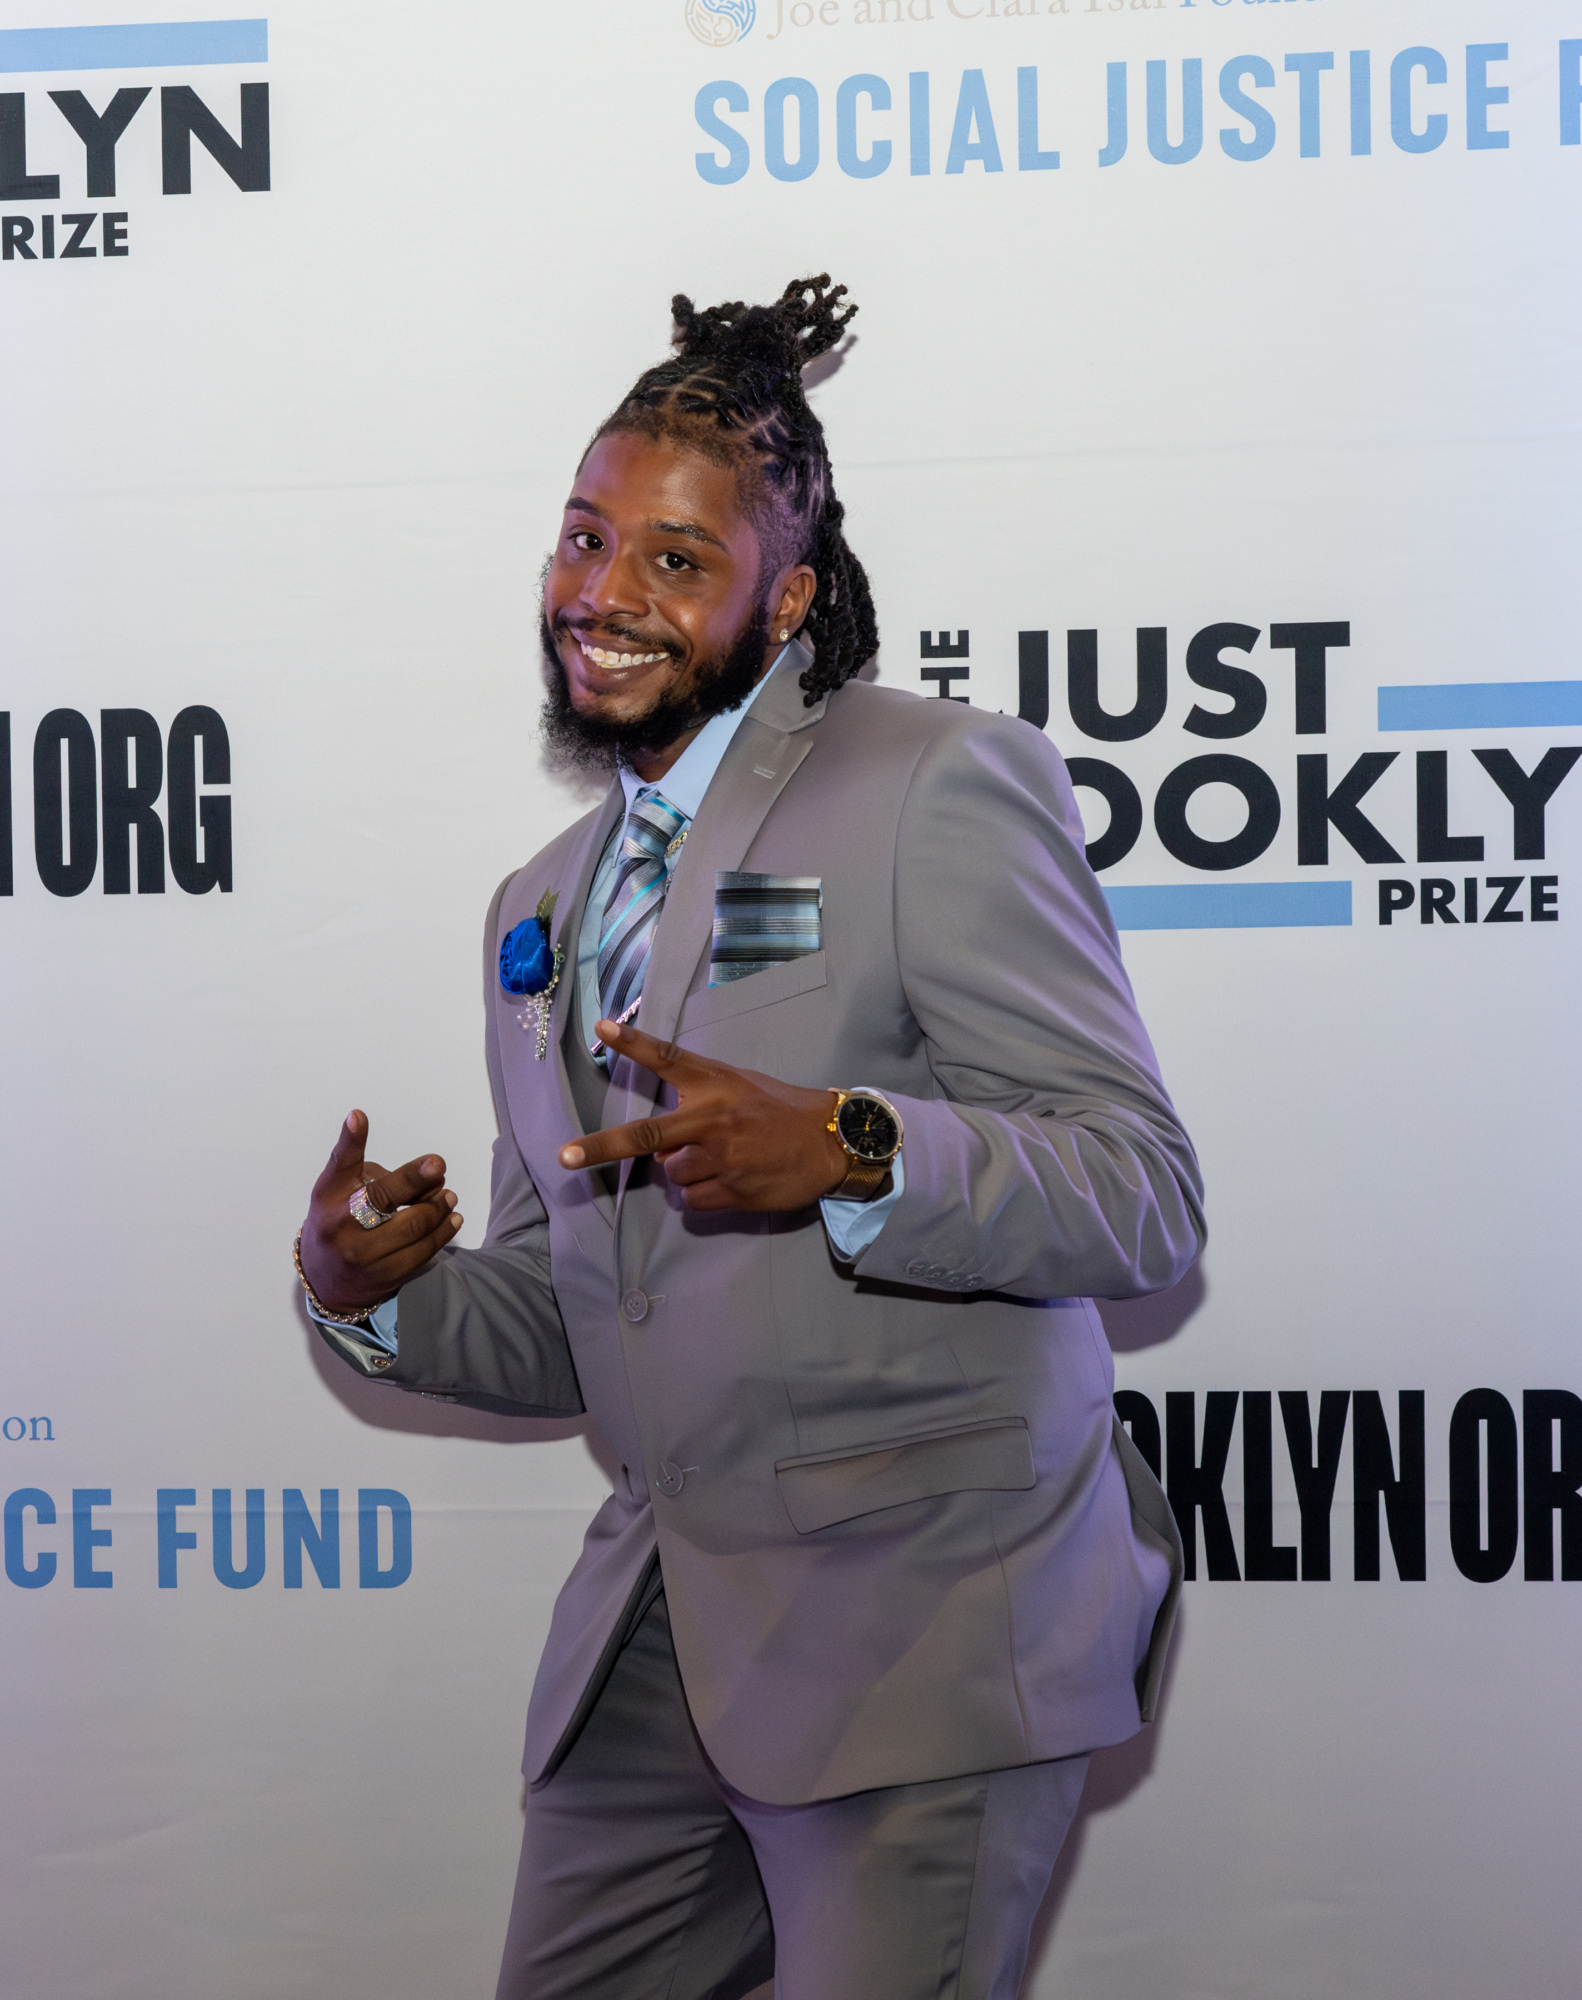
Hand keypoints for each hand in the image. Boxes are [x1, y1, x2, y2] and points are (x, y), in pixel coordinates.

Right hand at [299, 1110, 462, 1312]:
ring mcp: (362, 1253)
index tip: (358, 1116)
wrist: (326, 1278)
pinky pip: (422, 1252)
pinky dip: (443, 1232)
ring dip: (438, 1207)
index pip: (340, 1163)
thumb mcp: (349, 1191)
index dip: (350, 1139)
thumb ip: (388, 1179)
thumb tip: (436, 1177)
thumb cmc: (341, 1220)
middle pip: (382, 1197)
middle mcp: (342, 1222)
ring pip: (412, 1226)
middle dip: (414, 1178)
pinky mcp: (383, 1275)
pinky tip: (452, 1219)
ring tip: (449, 1197)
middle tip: (437, 1165)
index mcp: (330, 1194)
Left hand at [558, 1021, 848, 1211]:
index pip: (668, 1059)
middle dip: (600, 1147)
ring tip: (718, 1160)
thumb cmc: (778, 1111)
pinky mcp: (734, 1189)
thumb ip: (697, 1106)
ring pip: (671, 1174)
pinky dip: (702, 1195)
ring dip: (684, 1172)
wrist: (831, 1142)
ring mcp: (723, 1157)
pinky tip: (729, 1180)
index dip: (633, 1043)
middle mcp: (714, 1119)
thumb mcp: (739, 1087)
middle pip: (646, 1134)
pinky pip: (693, 1201)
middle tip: (565, 1156)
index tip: (603, 1028)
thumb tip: (658, 1149)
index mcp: (715, 1084)